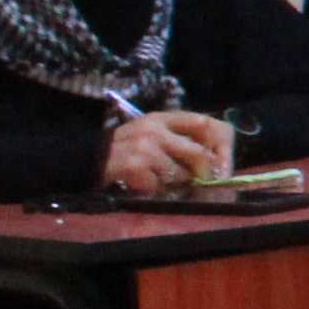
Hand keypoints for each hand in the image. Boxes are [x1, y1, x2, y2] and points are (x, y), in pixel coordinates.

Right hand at [102, 110, 233, 193]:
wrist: (85, 159)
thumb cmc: (125, 150)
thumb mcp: (152, 136)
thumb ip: (180, 142)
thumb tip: (216, 162)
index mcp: (164, 118)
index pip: (207, 124)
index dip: (222, 146)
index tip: (223, 165)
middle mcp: (155, 128)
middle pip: (199, 154)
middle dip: (205, 174)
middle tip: (203, 184)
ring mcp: (144, 146)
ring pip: (180, 173)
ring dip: (175, 183)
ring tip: (159, 180)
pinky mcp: (134, 165)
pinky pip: (158, 184)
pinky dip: (154, 189)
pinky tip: (141, 184)